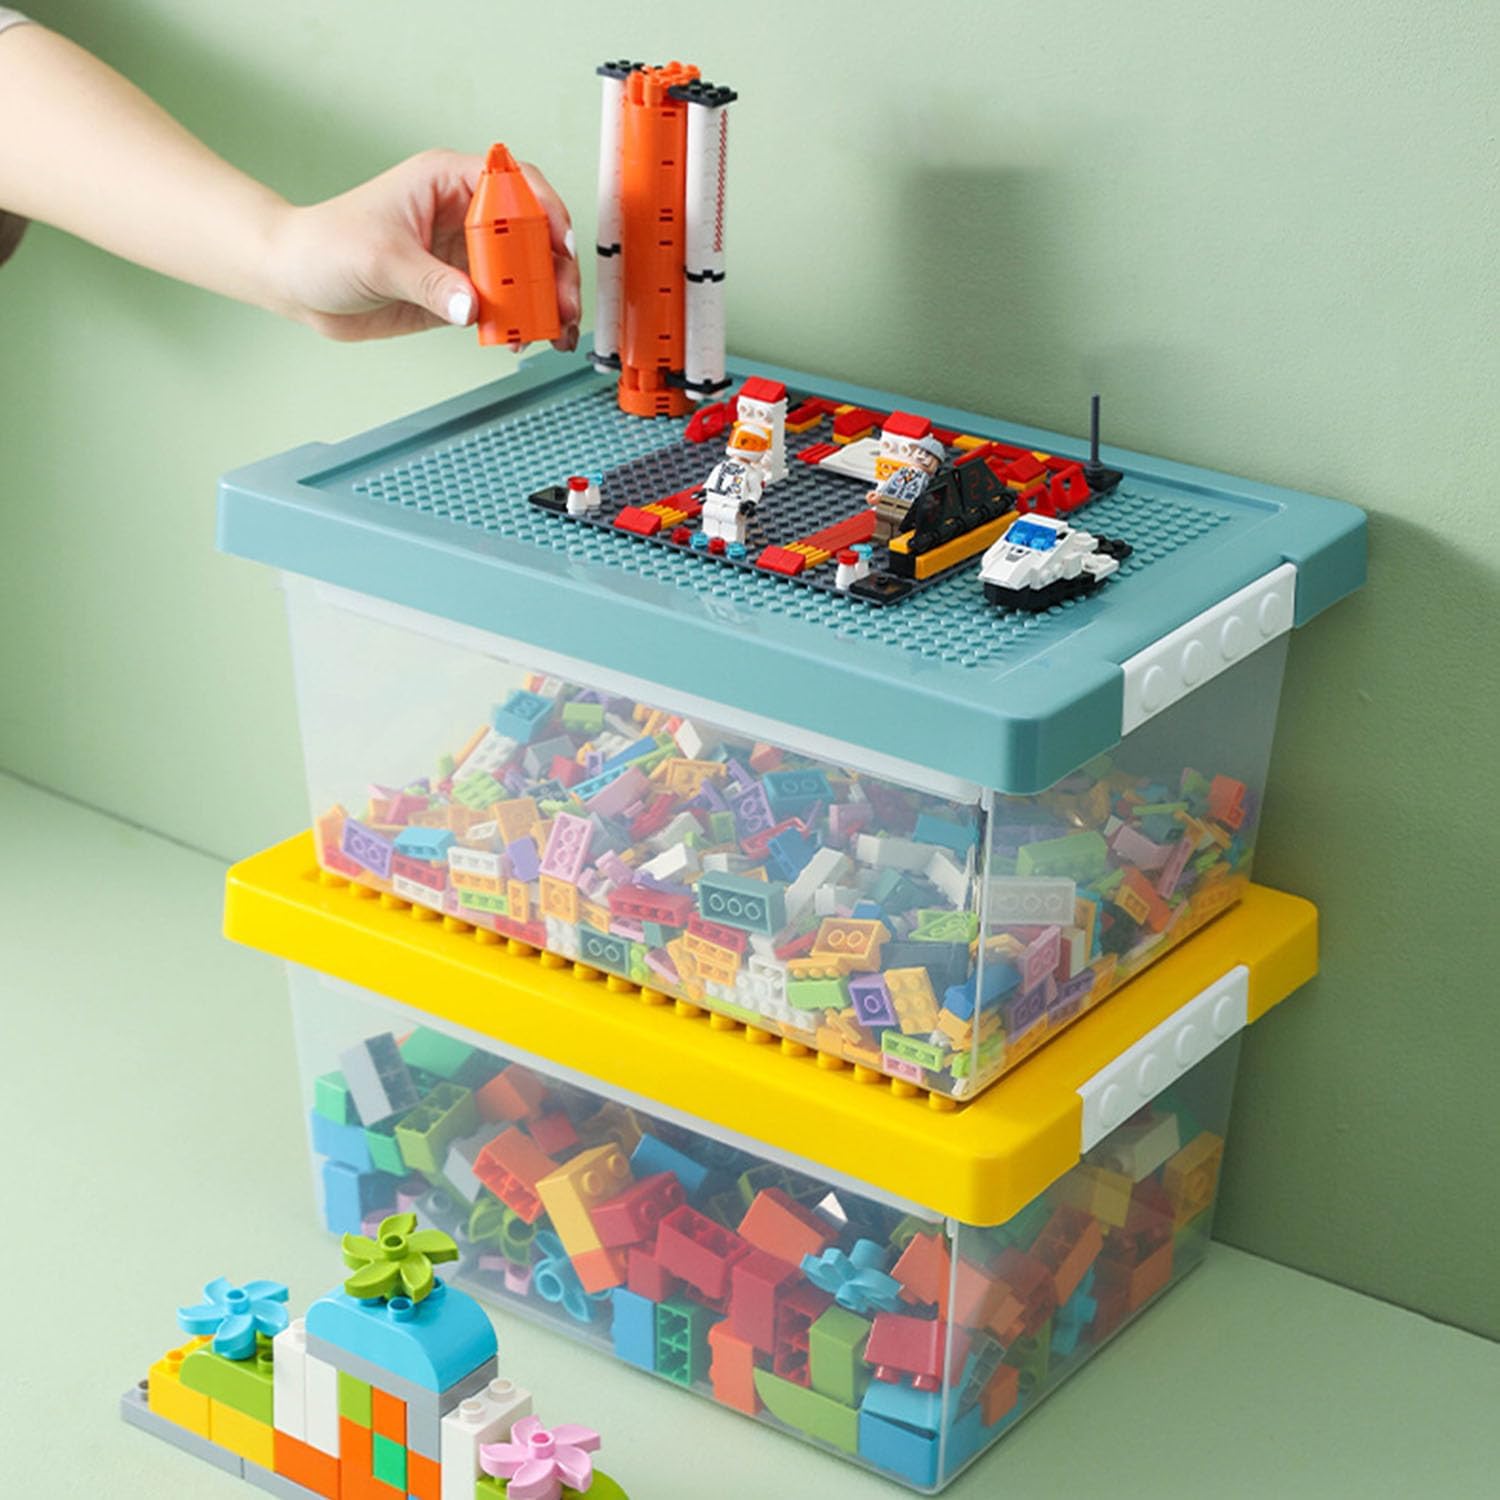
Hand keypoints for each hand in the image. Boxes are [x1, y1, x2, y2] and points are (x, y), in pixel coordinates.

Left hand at [263, 149, 580, 346]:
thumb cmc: (325, 246)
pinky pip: (504, 305)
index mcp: (446, 182)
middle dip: (554, 271)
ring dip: (545, 302)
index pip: (514, 184)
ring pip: (523, 273)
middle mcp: (463, 214)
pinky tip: (523, 340)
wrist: (296, 283)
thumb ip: (430, 283)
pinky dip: (520, 323)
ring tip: (555, 332)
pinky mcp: (459, 290)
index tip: (558, 247)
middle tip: (563, 306)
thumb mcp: (379, 259)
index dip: (544, 212)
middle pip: (530, 234)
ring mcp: (464, 254)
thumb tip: (472, 307)